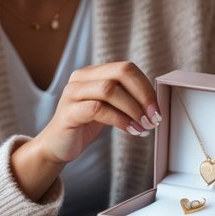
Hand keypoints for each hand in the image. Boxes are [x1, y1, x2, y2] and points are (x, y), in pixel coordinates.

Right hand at [32, 61, 160, 165]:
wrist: (57, 147)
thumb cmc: (84, 125)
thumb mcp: (108, 107)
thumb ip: (125, 98)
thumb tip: (154, 103)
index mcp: (93, 73)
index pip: (126, 68)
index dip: (146, 87)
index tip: (157, 109)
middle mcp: (81, 78)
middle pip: (121, 72)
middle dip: (143, 94)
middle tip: (154, 117)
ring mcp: (72, 93)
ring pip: (109, 89)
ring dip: (133, 109)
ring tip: (143, 126)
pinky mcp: (68, 112)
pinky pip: (98, 109)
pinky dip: (119, 119)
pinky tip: (130, 130)